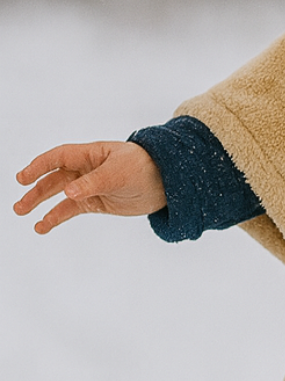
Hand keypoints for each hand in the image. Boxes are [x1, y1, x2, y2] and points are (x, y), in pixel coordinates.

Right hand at [14, 141, 166, 233]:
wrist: (169, 183)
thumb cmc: (145, 168)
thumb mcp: (120, 173)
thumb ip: (94, 183)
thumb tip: (68, 193)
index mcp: (91, 154)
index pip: (58, 158)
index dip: (39, 166)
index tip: (22, 178)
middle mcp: (86, 169)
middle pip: (54, 178)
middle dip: (35, 191)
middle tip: (19, 206)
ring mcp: (90, 186)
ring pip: (59, 195)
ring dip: (42, 205)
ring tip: (24, 215)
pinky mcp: (97, 202)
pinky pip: (71, 209)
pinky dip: (57, 216)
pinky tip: (43, 226)